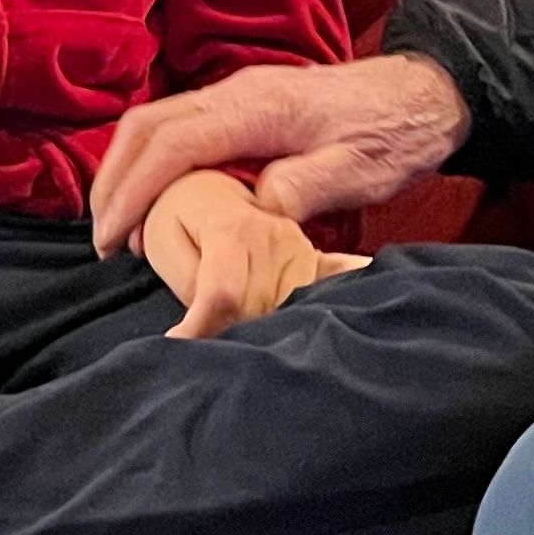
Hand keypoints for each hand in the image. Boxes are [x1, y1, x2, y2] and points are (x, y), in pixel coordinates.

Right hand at [88, 53, 471, 253]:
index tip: (112, 239)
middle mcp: (236, 93)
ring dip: (127, 169)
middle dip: (113, 180)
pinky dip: (152, 161)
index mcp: (259, 108)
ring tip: (120, 227)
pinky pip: (178, 126)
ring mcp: (236, 94)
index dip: (134, 192)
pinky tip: (157, 200)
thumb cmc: (394, 135)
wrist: (422, 93)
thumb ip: (309, 187)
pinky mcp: (243, 104)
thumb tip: (256, 209)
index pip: (173, 145)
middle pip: (146, 126)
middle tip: (102, 240)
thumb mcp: (362, 170)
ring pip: (156, 122)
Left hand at [140, 169, 368, 336]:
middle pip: (260, 310)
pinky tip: (367, 311)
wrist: (206, 188)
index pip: (224, 296)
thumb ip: (190, 287)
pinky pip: (339, 279)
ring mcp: (300, 247)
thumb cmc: (177, 220)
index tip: (179, 346)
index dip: (200, 329)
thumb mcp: (165, 248)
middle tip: (206, 341)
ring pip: (292, 310)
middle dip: (230, 332)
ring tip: (242, 336)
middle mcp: (274, 235)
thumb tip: (204, 331)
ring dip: (266, 330)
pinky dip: (342, 294)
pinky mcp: (315, 258)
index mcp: (231, 228)